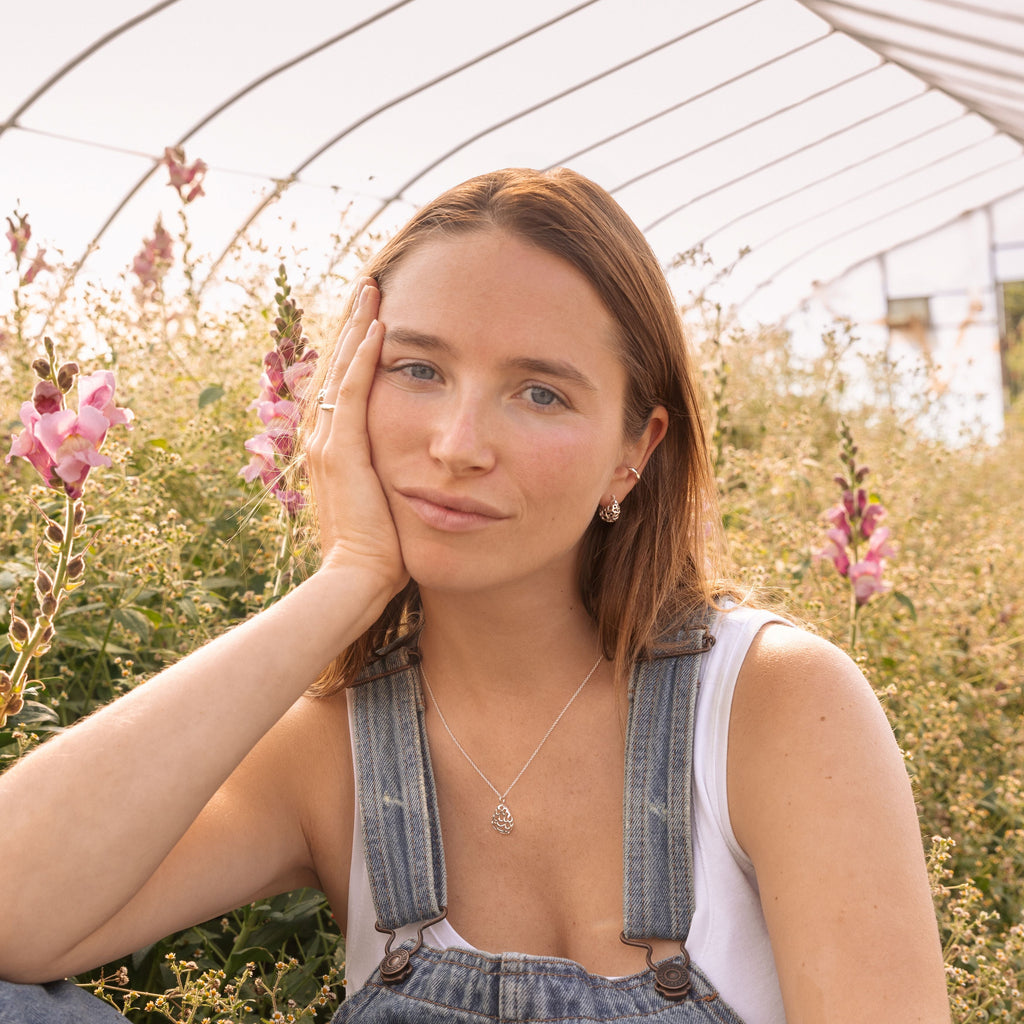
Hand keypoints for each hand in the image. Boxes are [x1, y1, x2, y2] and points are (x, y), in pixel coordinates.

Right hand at [306, 278, 407, 598]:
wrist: (357, 579)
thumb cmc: (378, 549)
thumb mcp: (385, 500)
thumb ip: (391, 473)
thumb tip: (419, 459)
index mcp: (333, 449)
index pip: (342, 385)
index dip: (356, 349)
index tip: (374, 318)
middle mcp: (323, 439)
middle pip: (336, 367)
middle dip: (354, 326)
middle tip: (369, 288)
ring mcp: (328, 443)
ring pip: (341, 370)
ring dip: (358, 329)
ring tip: (371, 291)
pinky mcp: (343, 451)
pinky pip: (354, 393)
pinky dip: (365, 359)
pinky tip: (380, 329)